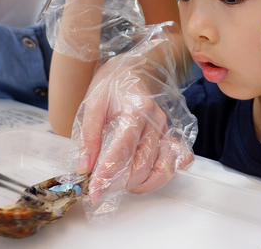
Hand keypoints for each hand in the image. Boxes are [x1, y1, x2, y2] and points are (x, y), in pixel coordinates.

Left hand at [71, 24, 195, 217]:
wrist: (133, 69)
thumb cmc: (111, 85)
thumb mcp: (92, 104)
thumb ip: (89, 137)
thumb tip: (84, 167)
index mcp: (136, 109)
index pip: (123, 149)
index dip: (108, 174)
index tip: (94, 191)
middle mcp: (156, 121)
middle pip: (142, 163)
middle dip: (120, 183)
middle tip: (99, 189)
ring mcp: (166, 129)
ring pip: (162, 168)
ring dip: (140, 184)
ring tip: (119, 185)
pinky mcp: (171, 135)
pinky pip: (175, 161)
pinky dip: (163, 174)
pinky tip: (146, 178)